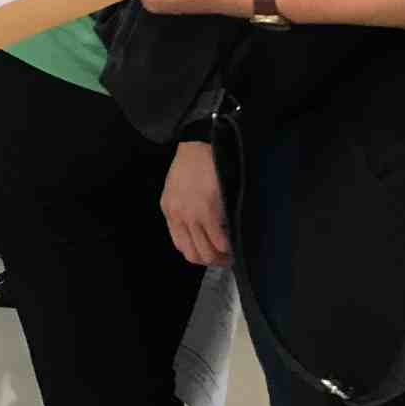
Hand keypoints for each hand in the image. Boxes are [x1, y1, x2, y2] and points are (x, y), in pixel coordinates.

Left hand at [161, 142, 230, 267]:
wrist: (197, 145)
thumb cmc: (191, 165)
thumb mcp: (175, 189)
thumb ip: (183, 210)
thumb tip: (200, 231)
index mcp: (169, 211)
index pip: (181, 246)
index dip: (198, 253)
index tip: (211, 252)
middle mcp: (178, 216)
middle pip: (193, 255)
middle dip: (211, 260)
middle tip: (225, 257)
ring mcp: (192, 216)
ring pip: (207, 252)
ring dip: (222, 257)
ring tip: (233, 252)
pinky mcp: (208, 212)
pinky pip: (219, 241)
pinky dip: (229, 247)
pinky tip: (235, 242)